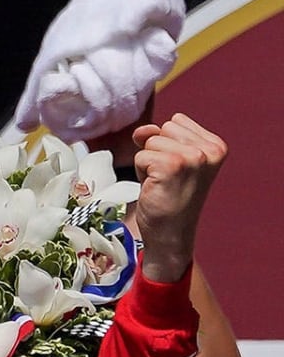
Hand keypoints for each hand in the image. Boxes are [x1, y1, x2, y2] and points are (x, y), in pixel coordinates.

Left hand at [131, 113, 225, 282]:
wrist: (170, 234)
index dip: (166, 145)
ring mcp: (193, 157)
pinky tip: (156, 188)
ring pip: (150, 141)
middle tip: (167, 179)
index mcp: (216, 145)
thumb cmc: (169, 197)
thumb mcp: (169, 160)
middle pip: (162, 129)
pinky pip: (141, 155)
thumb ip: (158, 137)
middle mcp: (209, 150)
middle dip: (157, 152)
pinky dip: (141, 172)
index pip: (175, 122)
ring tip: (162, 184)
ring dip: (148, 163)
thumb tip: (143, 129)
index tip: (176, 170)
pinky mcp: (172, 165)